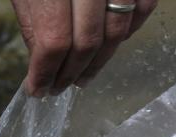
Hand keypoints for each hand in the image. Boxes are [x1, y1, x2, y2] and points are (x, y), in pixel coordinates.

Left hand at [10, 0, 156, 96]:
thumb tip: (40, 62)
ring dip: (101, 61)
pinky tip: (110, 45)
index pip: (53, 41)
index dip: (45, 72)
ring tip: (82, 76)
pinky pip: (143, 6)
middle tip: (60, 88)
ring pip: (118, 29)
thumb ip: (32, 20)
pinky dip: (128, 31)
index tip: (38, 89)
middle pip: (87, 40)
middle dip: (72, 72)